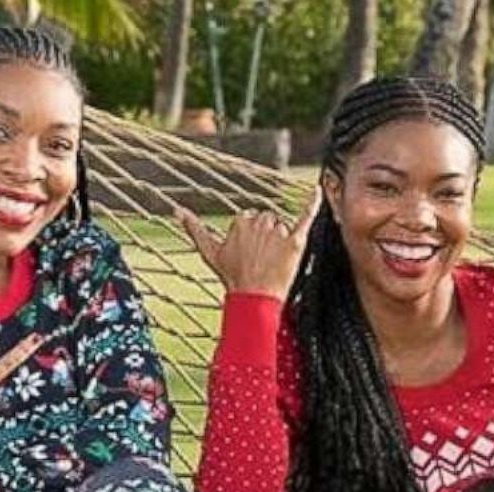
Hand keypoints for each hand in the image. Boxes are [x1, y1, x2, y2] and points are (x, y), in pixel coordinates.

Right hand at [177, 189, 322, 297]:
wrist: (254, 298)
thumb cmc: (232, 277)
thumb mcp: (209, 252)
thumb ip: (194, 229)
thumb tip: (176, 210)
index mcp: (240, 220)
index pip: (251, 219)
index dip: (253, 239)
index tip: (250, 254)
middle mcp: (259, 222)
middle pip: (268, 221)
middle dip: (267, 237)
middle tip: (262, 259)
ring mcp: (278, 232)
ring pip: (283, 227)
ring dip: (281, 242)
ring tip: (274, 262)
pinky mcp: (296, 241)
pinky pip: (306, 217)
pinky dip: (313, 204)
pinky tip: (317, 190)